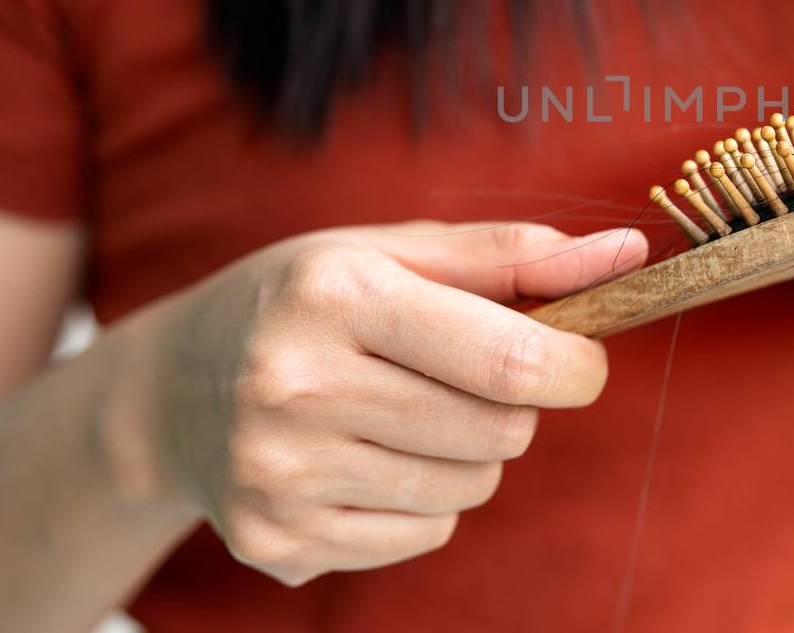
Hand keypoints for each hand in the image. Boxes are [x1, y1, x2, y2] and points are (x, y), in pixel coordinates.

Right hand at [125, 221, 644, 585]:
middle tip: (464, 376)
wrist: (166, 392)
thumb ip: (514, 255)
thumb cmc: (303, 301)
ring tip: (403, 412)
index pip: (509, 359)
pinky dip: (423, 503)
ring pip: (469, 491)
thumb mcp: (392, 250)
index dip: (575, 366)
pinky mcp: (276, 543)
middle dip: (513, 405)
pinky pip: (422, 537)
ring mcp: (279, 477)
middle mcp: (295, 388)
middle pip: (499, 432)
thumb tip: (628, 254)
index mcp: (335, 296)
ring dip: (469, 456)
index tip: (581, 360)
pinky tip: (364, 459)